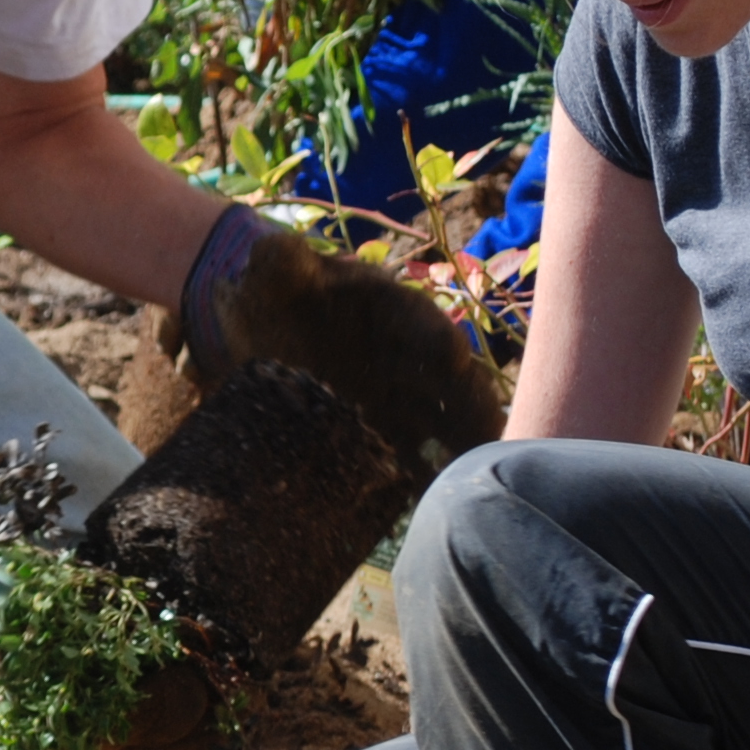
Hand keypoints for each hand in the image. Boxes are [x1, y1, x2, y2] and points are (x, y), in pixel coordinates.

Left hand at [176, 199, 509, 462]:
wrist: (261, 341)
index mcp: (389, 308)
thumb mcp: (270, 279)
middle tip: (488, 430)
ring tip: (475, 472)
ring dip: (464, 445)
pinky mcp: (388, 436)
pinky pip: (417, 459)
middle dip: (471, 401)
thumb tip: (278, 246)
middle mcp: (408, 355)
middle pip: (451, 378)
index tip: (449, 355)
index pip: (419, 319)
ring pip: (446, 422)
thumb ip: (278, 263)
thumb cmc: (274, 300)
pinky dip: (428, 478)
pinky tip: (435, 503)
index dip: (434, 335)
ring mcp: (402, 399)